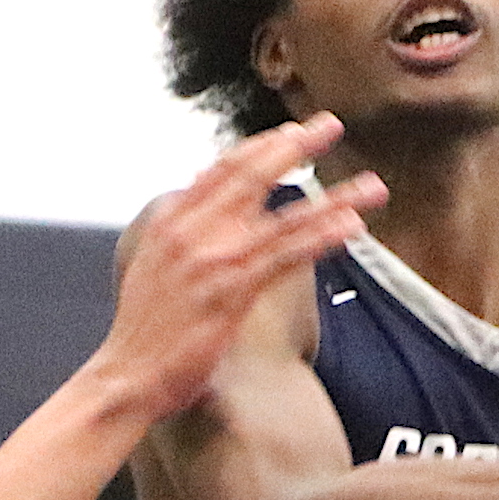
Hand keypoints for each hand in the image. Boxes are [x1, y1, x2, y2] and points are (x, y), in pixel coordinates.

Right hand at [100, 116, 384, 422]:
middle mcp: (192, 228)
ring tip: (372, 186)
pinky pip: (289, 253)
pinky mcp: (233, 289)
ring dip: (336, 197)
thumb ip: (179, 235)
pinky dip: (324, 236)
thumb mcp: (151, 266)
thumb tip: (197, 207)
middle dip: (298, 143)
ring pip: (286, 214)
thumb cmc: (143, 332)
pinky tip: (353, 227)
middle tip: (330, 125)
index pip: (223, 167)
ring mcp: (214, 256)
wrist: (127, 374)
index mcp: (172, 219)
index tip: (291, 132)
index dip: (262, 145)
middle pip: (254, 171)